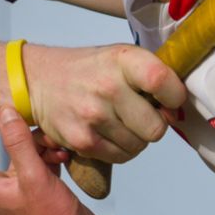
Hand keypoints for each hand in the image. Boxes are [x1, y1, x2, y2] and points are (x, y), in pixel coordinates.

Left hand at [0, 108, 110, 214]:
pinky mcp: (39, 189)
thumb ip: (18, 143)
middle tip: (4, 111)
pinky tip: (63, 153)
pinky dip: (47, 153)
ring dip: (30, 140)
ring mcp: (18, 189)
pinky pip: (36, 162)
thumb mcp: (35, 177)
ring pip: (13, 154)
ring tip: (52, 141)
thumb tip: (4, 112)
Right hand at [24, 43, 186, 163]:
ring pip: (140, 145)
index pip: (163, 82)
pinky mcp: (82, 141)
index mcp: (121, 59)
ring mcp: (93, 116)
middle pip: (156, 128)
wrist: (37, 81)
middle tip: (139, 114)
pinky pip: (121, 157)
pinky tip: (108, 133)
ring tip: (118, 121)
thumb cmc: (88, 71)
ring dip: (136, 138)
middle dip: (154, 125)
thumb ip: (152, 78)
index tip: (169, 99)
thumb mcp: (119, 58)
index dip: (174, 97)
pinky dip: (120, 149)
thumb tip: (177, 113)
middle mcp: (107, 86)